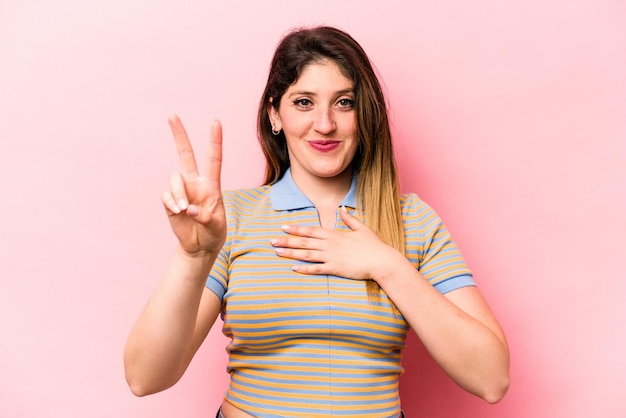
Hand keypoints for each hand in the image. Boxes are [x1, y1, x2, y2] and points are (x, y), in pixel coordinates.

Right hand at [161, 115, 226, 255]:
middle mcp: (196, 183)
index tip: (216, 122)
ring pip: (174, 179)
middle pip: (185, 154)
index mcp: (212, 185)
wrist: (200, 247)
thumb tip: (190, 208)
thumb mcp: (217, 227)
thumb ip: (206, 217)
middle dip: (179, 135)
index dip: (215, 141)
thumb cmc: (213, 234)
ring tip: (184, 209)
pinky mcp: (169, 202)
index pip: (214, 159)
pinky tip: (179, 212)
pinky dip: (172, 202)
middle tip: (172, 115)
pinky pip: (166, 195)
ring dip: (178, 193)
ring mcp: (182, 191)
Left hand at [270, 208, 400, 280]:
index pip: (311, 230)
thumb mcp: (362, 228)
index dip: (296, 229)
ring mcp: (332, 256)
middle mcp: (330, 244)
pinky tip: (293, 268)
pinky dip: (304, 269)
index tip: (283, 227)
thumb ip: (349, 219)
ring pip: (307, 254)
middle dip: (287, 241)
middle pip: (304, 242)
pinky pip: (317, 269)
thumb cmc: (373, 245)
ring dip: (291, 253)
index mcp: (335, 234)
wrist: (382, 261)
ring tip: (277, 252)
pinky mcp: (335, 269)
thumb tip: (342, 208)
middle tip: (272, 241)